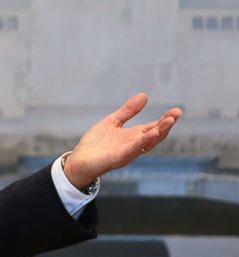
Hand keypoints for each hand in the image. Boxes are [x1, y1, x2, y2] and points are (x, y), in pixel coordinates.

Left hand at [64, 93, 182, 188]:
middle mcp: (134, 144)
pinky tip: (151, 134)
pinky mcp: (119, 157)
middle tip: (177, 113)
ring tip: (170, 121)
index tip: (176, 111)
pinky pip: (133, 149)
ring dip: (159, 132)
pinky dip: (143, 142)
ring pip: (148, 142)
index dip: (165, 119)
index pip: (154, 127)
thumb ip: (128, 111)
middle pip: (155, 134)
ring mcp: (128, 152)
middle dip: (166, 124)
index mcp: (134, 136)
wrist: (79, 160)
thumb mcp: (112, 122)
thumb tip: (144, 95)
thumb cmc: (96, 144)